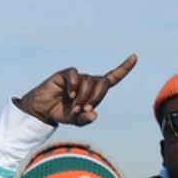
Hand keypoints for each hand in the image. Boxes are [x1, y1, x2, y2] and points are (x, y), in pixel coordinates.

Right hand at [18, 54, 137, 126]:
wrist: (43, 110)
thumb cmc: (62, 113)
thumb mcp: (77, 120)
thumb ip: (86, 120)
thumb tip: (94, 115)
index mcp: (95, 90)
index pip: (113, 77)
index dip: (124, 68)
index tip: (134, 56)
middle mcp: (88, 81)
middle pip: (102, 83)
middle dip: (96, 98)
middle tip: (84, 109)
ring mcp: (77, 77)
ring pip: (88, 82)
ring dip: (82, 97)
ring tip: (73, 106)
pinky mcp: (64, 74)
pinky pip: (75, 75)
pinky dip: (73, 86)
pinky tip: (69, 94)